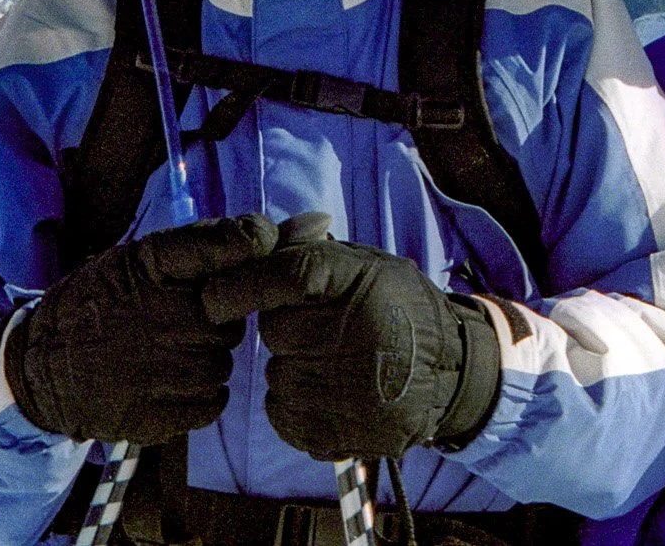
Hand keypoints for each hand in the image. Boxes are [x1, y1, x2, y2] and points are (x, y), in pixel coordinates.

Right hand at [4, 213, 279, 444]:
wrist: (37, 366)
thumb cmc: (102, 303)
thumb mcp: (141, 258)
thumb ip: (215, 242)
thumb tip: (308, 225)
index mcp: (154, 262)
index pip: (238, 243)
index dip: (253, 249)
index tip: (249, 257)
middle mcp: (162, 314)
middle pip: (234, 316)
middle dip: (216, 320)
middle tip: (178, 322)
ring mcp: (159, 369)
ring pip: (224, 362)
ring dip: (205, 359)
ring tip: (164, 354)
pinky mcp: (155, 415)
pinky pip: (212, 402)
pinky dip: (199, 396)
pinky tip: (167, 383)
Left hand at [203, 232, 502, 459]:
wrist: (452, 372)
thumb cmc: (397, 306)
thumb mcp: (367, 263)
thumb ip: (311, 248)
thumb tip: (260, 233)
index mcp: (362, 282)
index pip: (288, 275)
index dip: (243, 285)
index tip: (212, 298)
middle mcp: (356, 334)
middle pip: (277, 331)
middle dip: (288, 328)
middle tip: (326, 330)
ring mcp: (349, 388)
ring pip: (279, 375)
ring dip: (294, 368)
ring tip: (337, 364)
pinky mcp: (340, 431)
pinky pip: (283, 412)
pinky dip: (295, 404)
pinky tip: (331, 393)